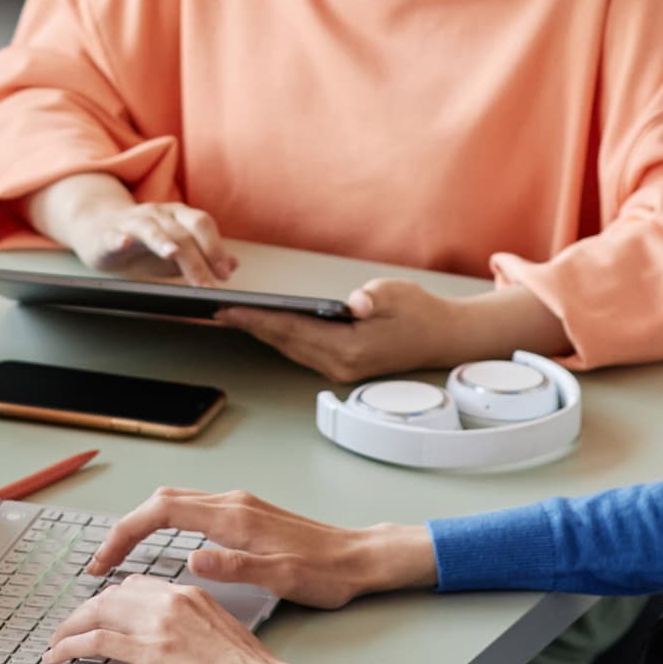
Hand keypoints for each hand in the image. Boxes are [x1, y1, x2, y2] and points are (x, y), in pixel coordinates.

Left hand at [39, 575, 316, 663]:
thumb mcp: (223, 635)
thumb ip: (194, 627)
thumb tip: (172, 640)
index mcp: (192, 594)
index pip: (138, 586)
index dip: (112, 600)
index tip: (99, 613)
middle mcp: (173, 600)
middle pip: (112, 595)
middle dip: (85, 612)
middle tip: (68, 629)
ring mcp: (160, 624)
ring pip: (98, 611)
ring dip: (70, 626)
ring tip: (56, 643)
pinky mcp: (151, 652)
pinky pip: (96, 641)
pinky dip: (70, 645)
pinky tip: (58, 655)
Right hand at [58, 194, 236, 286]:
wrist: (99, 229)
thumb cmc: (143, 243)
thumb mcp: (177, 251)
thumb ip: (203, 256)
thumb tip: (234, 265)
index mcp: (178, 216)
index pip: (202, 225)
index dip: (215, 247)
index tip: (225, 274)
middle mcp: (158, 214)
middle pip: (181, 232)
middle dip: (198, 258)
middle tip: (208, 284)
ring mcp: (132, 221)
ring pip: (151, 228)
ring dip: (163, 241)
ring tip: (174, 255)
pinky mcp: (109, 233)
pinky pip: (114, 234)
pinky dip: (119, 238)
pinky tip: (123, 243)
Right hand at [79, 486, 426, 606]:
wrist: (361, 558)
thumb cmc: (327, 573)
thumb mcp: (283, 578)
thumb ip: (235, 568)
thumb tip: (191, 559)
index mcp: (234, 517)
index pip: (161, 512)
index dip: (126, 533)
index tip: (104, 560)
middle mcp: (231, 503)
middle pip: (160, 501)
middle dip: (125, 528)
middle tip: (102, 562)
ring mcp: (237, 506)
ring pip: (173, 503)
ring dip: (142, 525)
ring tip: (122, 557)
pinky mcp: (244, 515)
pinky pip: (190, 511)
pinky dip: (163, 525)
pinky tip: (161, 547)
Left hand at [220, 277, 476, 380]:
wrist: (444, 337)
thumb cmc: (420, 312)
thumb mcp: (397, 294)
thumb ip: (373, 298)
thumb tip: (353, 303)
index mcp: (351, 348)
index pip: (293, 331)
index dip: (259, 319)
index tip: (231, 310)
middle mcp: (341, 365)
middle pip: (285, 343)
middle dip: (251, 326)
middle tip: (219, 311)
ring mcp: (340, 369)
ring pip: (290, 349)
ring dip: (262, 333)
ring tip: (234, 316)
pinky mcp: (342, 366)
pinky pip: (302, 351)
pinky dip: (280, 337)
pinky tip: (266, 325)